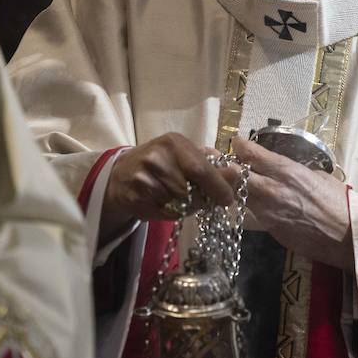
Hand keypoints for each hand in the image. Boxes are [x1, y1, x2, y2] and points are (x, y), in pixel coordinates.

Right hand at [101, 132, 236, 236]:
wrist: (121, 173)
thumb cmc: (161, 162)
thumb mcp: (183, 154)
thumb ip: (210, 164)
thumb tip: (236, 175)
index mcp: (173, 143)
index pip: (201, 169)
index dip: (218, 186)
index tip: (229, 198)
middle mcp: (156, 158)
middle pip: (192, 191)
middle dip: (204, 199)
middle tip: (205, 200)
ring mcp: (143, 179)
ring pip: (180, 204)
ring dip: (188, 207)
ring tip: (182, 199)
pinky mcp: (135, 198)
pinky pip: (167, 214)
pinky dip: (174, 213)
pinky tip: (168, 204)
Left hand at [230, 137, 353, 269]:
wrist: (346, 236)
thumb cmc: (338, 201)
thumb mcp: (317, 175)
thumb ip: (294, 170)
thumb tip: (281, 167)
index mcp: (288, 171)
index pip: (252, 154)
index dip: (240, 146)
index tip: (236, 143)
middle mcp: (272, 190)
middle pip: (234, 174)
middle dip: (221, 164)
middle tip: (212, 157)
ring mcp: (267, 211)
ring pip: (237, 195)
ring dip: (230, 186)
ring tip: (223, 178)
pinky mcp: (268, 229)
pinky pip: (249, 213)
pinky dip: (243, 204)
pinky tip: (242, 200)